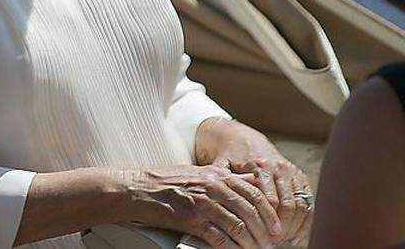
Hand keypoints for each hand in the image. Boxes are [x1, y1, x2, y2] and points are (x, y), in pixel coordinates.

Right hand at [120, 164, 280, 248]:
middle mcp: (212, 187)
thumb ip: (227, 176)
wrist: (137, 189)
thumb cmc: (166, 181)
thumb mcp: (200, 171)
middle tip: (271, 243)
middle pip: (251, 211)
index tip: (276, 227)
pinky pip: (218, 237)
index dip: (270, 213)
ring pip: (238, 226)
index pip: (254, 194)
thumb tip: (252, 182)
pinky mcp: (190, 219)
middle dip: (265, 231)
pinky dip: (231, 248)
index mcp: (217, 175)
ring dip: (251, 242)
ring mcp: (202, 203)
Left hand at [196, 118, 312, 245]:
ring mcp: (291, 171)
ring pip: (302, 204)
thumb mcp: (220, 166)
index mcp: (259, 165)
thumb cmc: (228, 155)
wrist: (241, 137)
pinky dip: (306, 219)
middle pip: (289, 205)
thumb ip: (224, 184)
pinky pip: (308, 200)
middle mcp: (279, 167)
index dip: (268, 221)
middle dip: (284, 227)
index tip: (265, 237)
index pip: (270, 200)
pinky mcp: (299, 176)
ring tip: (288, 241)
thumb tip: (224, 206)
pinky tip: (298, 233)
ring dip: (297, 225)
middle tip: (276, 243)